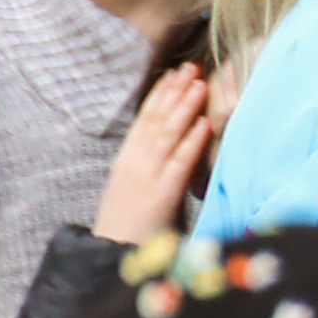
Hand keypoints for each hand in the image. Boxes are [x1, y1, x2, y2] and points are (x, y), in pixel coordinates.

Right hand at [92, 63, 216, 246]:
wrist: (112, 251)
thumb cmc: (127, 218)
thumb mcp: (132, 182)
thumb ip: (150, 160)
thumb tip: (173, 135)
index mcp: (126, 158)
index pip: (143, 119)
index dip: (159, 94)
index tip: (173, 72)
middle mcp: (134, 162)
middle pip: (155, 120)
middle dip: (174, 91)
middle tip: (192, 66)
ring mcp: (148, 175)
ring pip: (168, 134)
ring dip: (185, 107)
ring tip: (201, 84)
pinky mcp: (162, 192)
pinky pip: (180, 162)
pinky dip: (193, 141)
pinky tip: (206, 123)